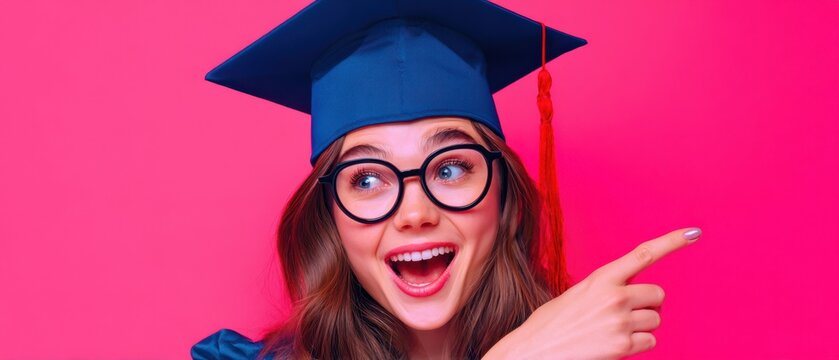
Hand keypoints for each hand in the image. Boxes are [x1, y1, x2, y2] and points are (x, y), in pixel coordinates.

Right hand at [484, 227, 700, 359]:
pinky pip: (650, 341)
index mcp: (602, 278)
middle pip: (657, 294)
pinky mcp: (623, 346)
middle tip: (623, 312)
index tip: (694, 233)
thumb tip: (634, 293)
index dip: (672, 242)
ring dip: (641, 325)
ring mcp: (620, 321)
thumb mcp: (577, 294)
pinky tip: (614, 344)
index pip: (643, 254)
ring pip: (656, 319)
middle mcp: (615, 296)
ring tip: (613, 330)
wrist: (534, 350)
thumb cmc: (553, 323)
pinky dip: (637, 344)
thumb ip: (606, 288)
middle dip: (647, 304)